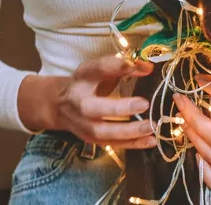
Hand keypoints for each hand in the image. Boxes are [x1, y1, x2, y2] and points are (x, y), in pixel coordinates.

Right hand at [18, 55, 157, 148]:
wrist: (60, 104)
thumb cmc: (88, 83)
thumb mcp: (102, 68)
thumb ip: (125, 65)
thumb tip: (148, 67)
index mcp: (83, 77)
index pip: (98, 68)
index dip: (117, 66)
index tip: (139, 66)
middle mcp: (78, 100)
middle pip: (92, 108)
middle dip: (118, 108)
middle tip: (144, 104)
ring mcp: (82, 123)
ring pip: (102, 132)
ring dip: (128, 132)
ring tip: (150, 127)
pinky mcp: (90, 139)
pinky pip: (111, 144)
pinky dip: (132, 144)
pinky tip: (151, 140)